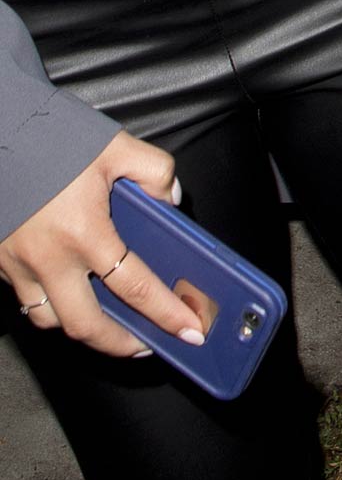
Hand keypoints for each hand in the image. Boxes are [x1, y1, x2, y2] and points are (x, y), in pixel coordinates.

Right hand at [0, 134, 206, 359]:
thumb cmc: (49, 135)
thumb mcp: (115, 145)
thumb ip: (154, 171)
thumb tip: (169, 200)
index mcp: (84, 232)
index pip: (135, 288)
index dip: (166, 314)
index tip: (188, 330)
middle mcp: (48, 259)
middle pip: (86, 326)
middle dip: (120, 343)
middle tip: (144, 342)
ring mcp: (17, 265)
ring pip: (49, 319)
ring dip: (80, 326)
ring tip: (107, 321)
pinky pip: (25, 298)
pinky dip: (49, 303)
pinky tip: (68, 290)